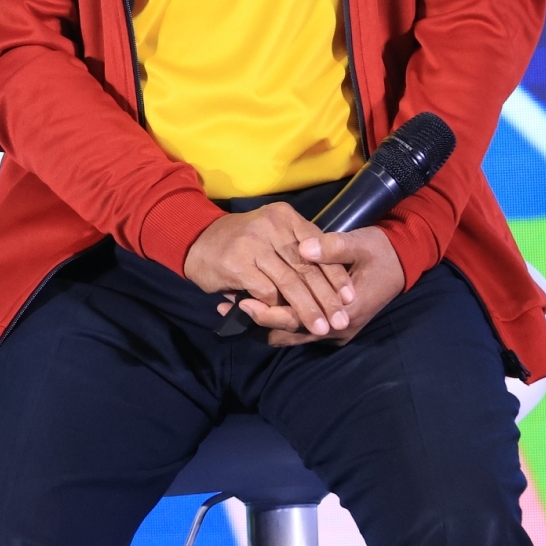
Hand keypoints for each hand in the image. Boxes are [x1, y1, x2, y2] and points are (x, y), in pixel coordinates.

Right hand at [183, 203, 353, 339]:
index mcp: (285, 217)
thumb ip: (298, 249)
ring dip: (307, 309)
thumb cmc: (241, 241)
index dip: (336, 275)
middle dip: (327, 298)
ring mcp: (253, 244)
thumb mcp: (273, 234)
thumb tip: (332, 280)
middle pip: (308, 268)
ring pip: (290, 283)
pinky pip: (265, 291)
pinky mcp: (237, 263)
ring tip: (320, 327)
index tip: (350, 298)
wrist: (195, 239)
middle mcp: (271, 227)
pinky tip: (282, 318)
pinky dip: (274, 307)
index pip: (320, 249)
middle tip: (340, 320)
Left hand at [226, 229, 405, 346]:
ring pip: (290, 333)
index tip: (242, 301)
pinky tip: (251, 304)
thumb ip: (333, 247)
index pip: (298, 320)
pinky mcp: (329, 324)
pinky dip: (274, 319)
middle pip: (288, 332)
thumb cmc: (379, 252)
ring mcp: (334, 330)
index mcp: (344, 313)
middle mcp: (337, 328)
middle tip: (225, 306)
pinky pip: (296, 328)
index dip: (268, 313)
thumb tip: (304, 249)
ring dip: (262, 322)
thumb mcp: (360, 243)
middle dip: (256, 321)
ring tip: (230, 306)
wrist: (400, 263)